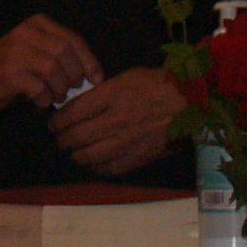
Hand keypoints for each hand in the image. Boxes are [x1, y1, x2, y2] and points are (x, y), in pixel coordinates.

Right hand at [0, 15, 100, 110]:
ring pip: (53, 68)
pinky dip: (45, 99)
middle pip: (64, 51)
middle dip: (74, 74)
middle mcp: (26, 33)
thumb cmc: (16, 66)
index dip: (89, 61)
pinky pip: (38, 87)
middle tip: (72, 89)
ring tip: (56, 97)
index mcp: (38, 24)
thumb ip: (62, 54)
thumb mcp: (38, 50)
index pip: (72, 39)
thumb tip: (94, 75)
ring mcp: (16, 52)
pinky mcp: (9, 73)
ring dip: (60, 88)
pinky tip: (41, 102)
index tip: (96, 79)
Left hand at [49, 66, 191, 176]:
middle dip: (61, 139)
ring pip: (87, 156)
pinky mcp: (137, 158)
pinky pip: (108, 169)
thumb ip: (103, 91)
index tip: (54, 122)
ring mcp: (126, 142)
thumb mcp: (128, 77)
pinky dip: (95, 168)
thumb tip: (81, 105)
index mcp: (112, 96)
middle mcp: (115, 121)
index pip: (72, 112)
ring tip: (73, 151)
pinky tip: (93, 162)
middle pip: (75, 137)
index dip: (57, 120)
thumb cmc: (161, 85)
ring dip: (75, 155)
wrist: (192, 103)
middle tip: (59, 138)